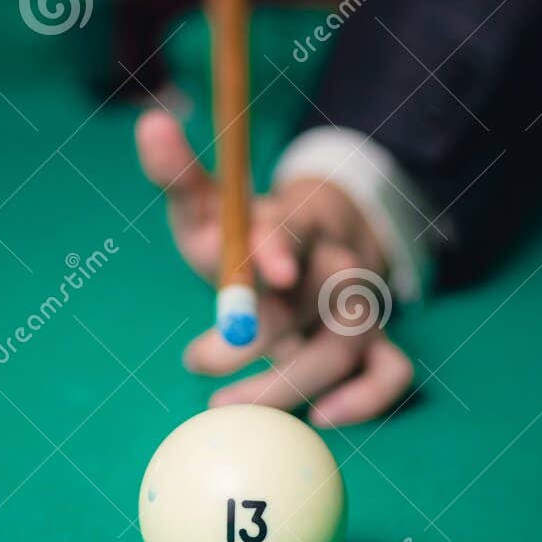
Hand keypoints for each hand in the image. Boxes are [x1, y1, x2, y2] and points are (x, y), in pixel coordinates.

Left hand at [135, 109, 413, 427]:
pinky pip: (392, 373)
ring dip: (290, 382)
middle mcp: (336, 263)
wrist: (310, 254)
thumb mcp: (214, 206)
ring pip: (348, 345)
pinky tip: (321, 420)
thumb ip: (182, 177)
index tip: (259, 272)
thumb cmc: (248, 236)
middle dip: (260, 334)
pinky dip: (367, 399)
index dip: (278, 247)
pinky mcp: (373, 346)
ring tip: (223, 405)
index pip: (295, 227)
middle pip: (318, 295)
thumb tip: (150, 122)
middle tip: (195, 361)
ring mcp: (359, 308)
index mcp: (299, 220)